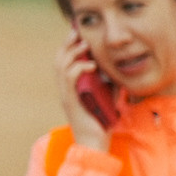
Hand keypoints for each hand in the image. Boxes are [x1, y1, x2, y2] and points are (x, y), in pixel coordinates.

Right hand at [56, 35, 109, 151]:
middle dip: (67, 43)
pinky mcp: (71, 101)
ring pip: (61, 66)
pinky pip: (70, 79)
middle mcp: (65, 90)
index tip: (79, 33)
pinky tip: (91, 64)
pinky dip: (79, 68)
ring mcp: (66, 95)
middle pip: (59, 59)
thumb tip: (116, 72)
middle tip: (77, 31)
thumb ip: (109, 85)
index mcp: (71, 88)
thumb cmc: (101, 124)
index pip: (65, 61)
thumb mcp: (107, 98)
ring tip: (84, 44)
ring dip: (72, 53)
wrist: (95, 144)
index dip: (69, 46)